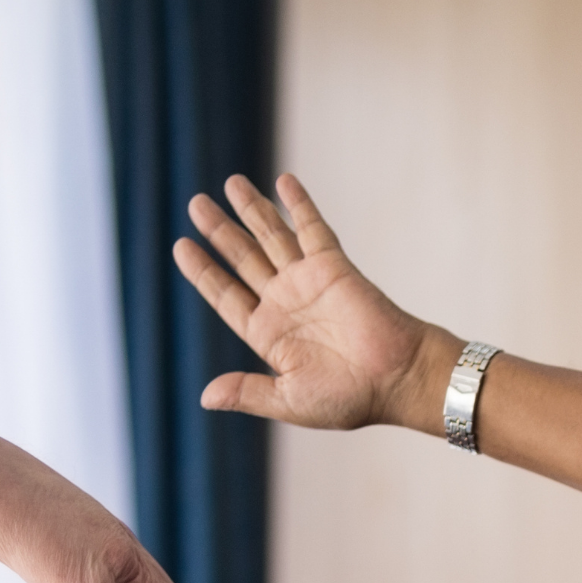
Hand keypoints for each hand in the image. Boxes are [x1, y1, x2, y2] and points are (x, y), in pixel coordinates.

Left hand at [171, 173, 455, 430]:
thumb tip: (204, 398)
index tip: (181, 246)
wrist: (399, 378)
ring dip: (252, 209)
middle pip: (244, 258)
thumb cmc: (350, 398)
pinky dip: (298, 205)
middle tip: (195, 203)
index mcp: (270, 335)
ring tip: (230, 182)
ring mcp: (309, 283)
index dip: (203, 271)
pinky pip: (312, 229)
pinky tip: (283, 182)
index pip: (226, 296)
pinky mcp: (334, 267)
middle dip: (220, 230)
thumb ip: (247, 392)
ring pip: (273, 236)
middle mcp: (286, 304)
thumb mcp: (290, 400)